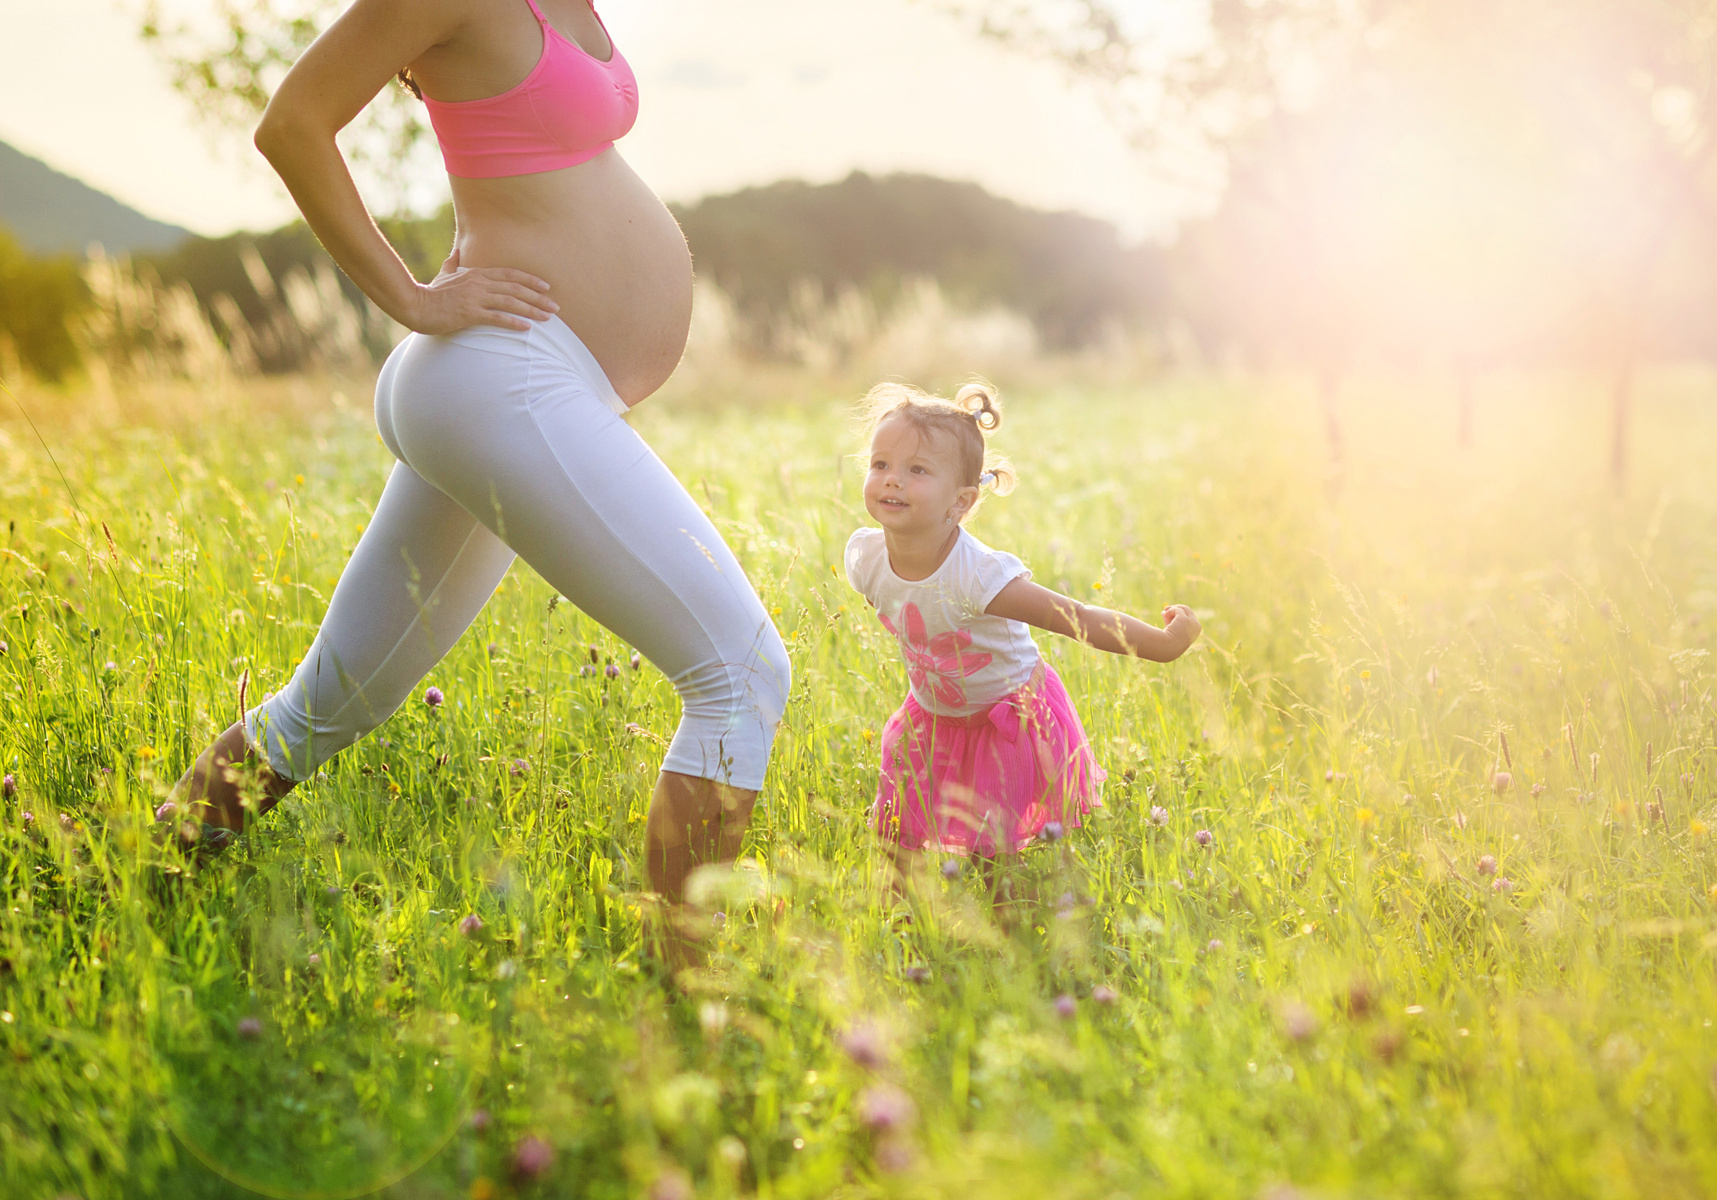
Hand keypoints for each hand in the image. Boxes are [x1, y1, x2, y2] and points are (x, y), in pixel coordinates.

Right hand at [403, 247, 558, 334]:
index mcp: (476, 274)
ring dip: (531, 310)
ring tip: (547, 318)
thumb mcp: (443, 275)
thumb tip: (456, 253)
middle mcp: (479, 283)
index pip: (509, 274)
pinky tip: (526, 328)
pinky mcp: (469, 314)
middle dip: (538, 298)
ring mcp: (474, 298)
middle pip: (515, 288)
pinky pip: (496, 318)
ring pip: (510, 302)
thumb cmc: (430, 293)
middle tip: (555, 307)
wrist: (415, 305)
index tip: (546, 287)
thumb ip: (452, 264)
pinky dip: (512, 322)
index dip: (530, 280)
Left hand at [1162, 604, 1201, 654]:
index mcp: (1196, 630)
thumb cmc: (1169, 642)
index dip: (1179, 615)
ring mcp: (1191, 622)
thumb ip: (1169, 621)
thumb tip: (1164, 612)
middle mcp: (1196, 625)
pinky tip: (1164, 615)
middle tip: (1166, 609)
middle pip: (1187, 611)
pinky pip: (1176, 610)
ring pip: (1183, 609)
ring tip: (1164, 613)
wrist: (1168, 647)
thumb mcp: (1171, 630)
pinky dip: (1169, 612)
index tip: (1168, 614)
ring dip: (1172, 609)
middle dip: (1176, 608)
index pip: (1189, 618)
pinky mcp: (1184, 618)